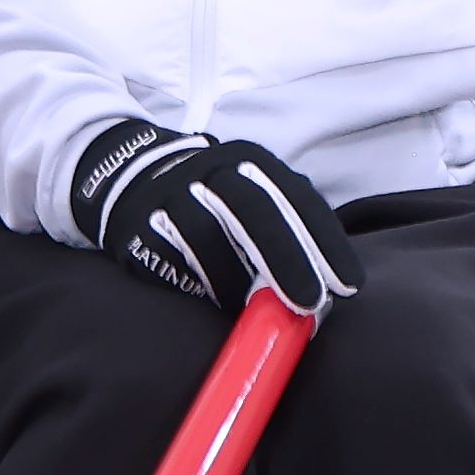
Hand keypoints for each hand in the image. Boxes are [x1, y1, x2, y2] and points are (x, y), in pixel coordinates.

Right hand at [69, 119, 361, 315]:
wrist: (128, 174)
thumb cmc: (213, 200)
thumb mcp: (254, 192)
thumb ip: (289, 227)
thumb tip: (330, 288)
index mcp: (248, 160)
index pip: (295, 196)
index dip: (324, 241)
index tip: (347, 285)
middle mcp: (208, 168)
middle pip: (251, 208)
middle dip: (285, 257)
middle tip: (307, 303)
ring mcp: (167, 193)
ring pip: (205, 233)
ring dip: (236, 279)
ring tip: (255, 313)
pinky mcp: (135, 223)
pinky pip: (168, 256)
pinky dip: (194, 283)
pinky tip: (212, 301)